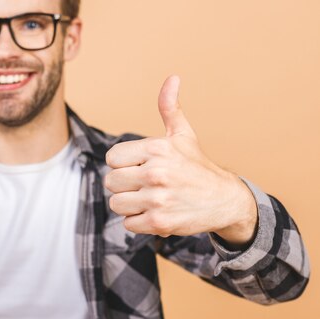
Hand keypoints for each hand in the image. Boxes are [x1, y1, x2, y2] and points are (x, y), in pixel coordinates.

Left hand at [104, 75, 257, 245]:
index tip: (139, 166)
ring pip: (116, 204)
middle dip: (125, 185)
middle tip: (145, 185)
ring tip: (150, 199)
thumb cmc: (197, 167)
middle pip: (111, 182)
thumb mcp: (183, 135)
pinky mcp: (159, 222)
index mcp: (157, 148)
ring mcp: (157, 199)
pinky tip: (156, 213)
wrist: (225, 200)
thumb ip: (170, 108)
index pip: (111, 158)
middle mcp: (156, 173)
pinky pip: (128, 224)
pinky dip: (139, 222)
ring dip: (130, 204)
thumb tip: (172, 78)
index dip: (123, 164)